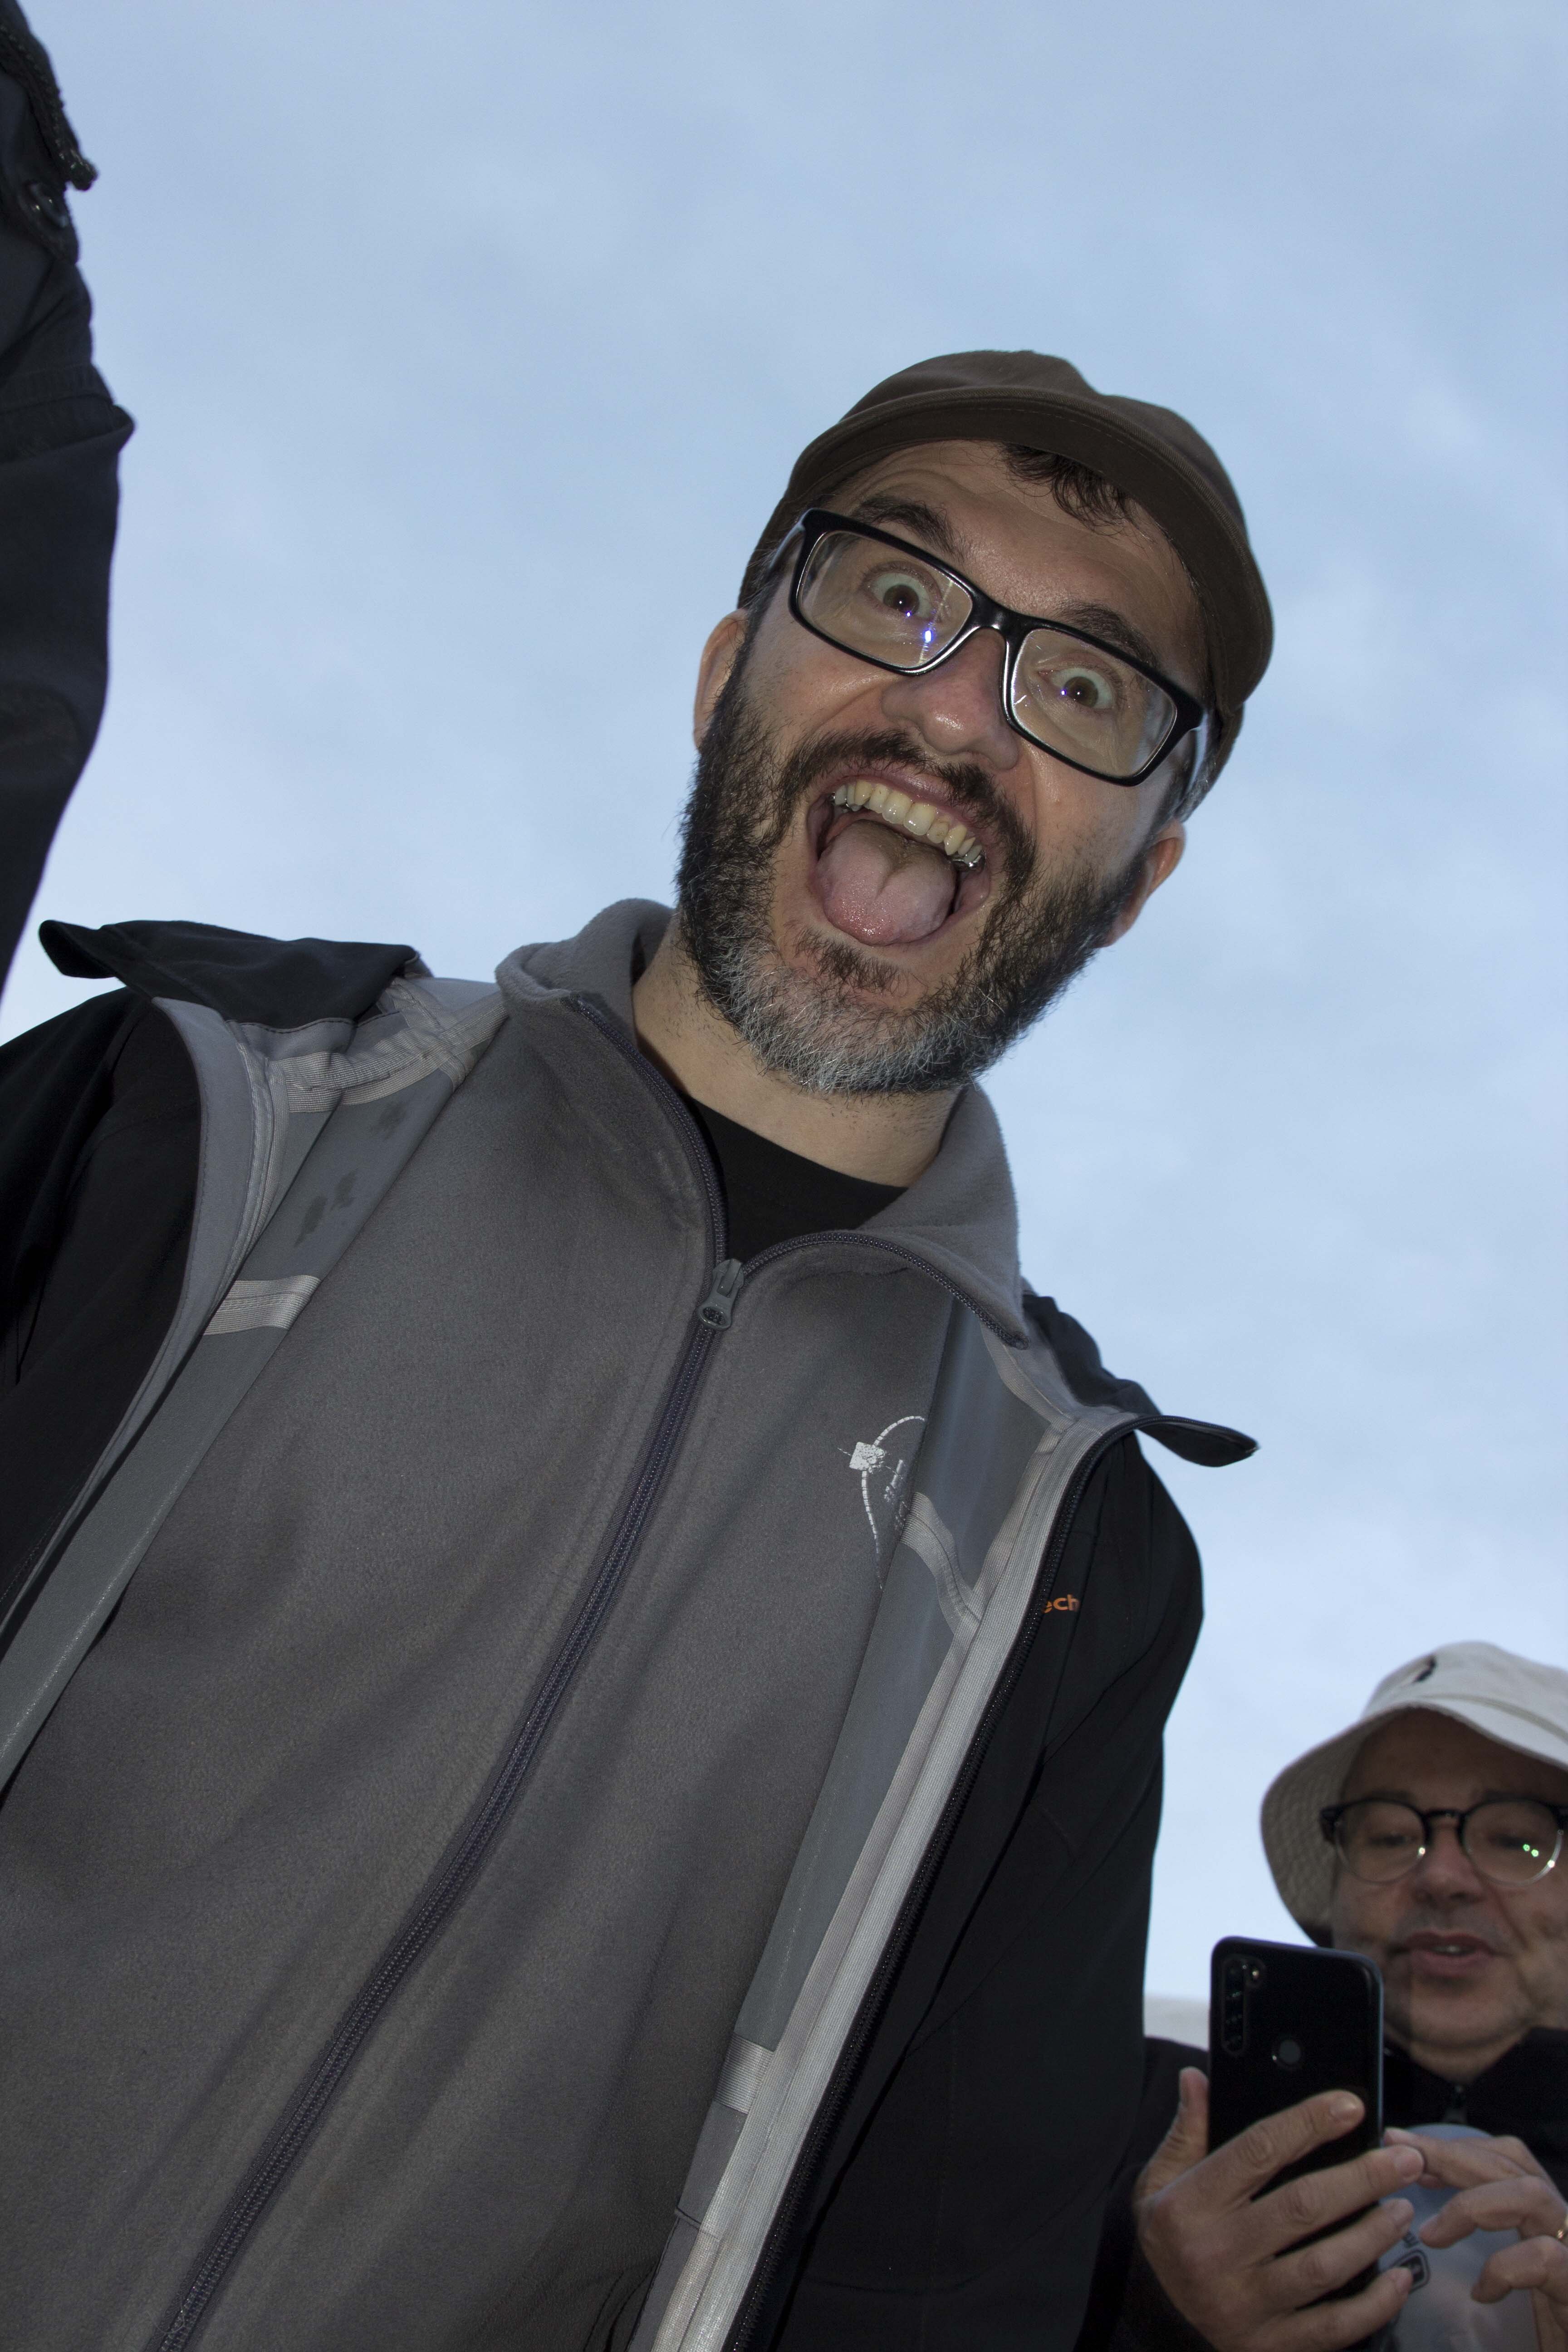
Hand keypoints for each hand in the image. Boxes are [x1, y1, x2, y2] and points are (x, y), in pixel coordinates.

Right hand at [1133, 2069, 1423, 2351]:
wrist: (1155, 2320)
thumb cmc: (1169, 2238)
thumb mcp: (1160, 2180)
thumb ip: (1187, 2131)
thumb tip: (1197, 2078)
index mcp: (1191, 2205)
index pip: (1258, 2151)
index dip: (1308, 2123)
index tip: (1351, 2107)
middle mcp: (1217, 2254)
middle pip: (1302, 2207)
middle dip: (1361, 2179)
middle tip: (1404, 2160)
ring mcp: (1247, 2305)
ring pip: (1323, 2266)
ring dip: (1372, 2236)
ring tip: (1403, 2209)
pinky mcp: (1271, 2345)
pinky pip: (1334, 2327)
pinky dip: (1375, 2304)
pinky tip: (1400, 2279)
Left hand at [1387, 2128, 1567, 2351]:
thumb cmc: (1543, 2324)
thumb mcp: (1515, 2271)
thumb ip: (1488, 2233)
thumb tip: (1426, 2210)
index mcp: (1545, 2216)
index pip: (1505, 2158)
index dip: (1456, 2147)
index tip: (1405, 2146)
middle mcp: (1564, 2223)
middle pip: (1510, 2165)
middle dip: (1449, 2157)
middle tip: (1401, 2154)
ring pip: (1530, 2194)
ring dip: (1471, 2205)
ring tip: (1431, 2235)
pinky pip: (1543, 2257)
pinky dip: (1504, 2267)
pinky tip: (1482, 2292)